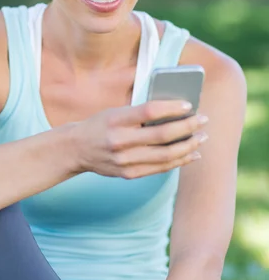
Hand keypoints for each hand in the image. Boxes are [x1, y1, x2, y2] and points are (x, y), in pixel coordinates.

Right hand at [75, 101, 208, 178]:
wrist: (75, 149)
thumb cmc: (100, 125)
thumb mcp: (115, 112)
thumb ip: (140, 113)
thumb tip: (175, 112)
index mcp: (115, 119)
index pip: (148, 112)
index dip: (171, 108)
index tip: (188, 105)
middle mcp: (119, 141)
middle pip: (161, 135)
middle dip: (187, 127)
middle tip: (203, 120)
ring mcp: (124, 160)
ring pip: (165, 155)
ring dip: (188, 146)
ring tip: (202, 137)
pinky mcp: (128, 174)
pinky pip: (159, 168)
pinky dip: (178, 161)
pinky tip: (191, 153)